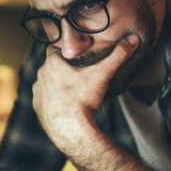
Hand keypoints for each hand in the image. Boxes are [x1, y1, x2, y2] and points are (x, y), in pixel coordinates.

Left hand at [32, 35, 138, 151]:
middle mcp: (40, 76)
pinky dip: (53, 100)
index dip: (66, 50)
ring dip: (56, 84)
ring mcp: (37, 93)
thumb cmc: (84, 100)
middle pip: (51, 66)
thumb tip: (133, 39)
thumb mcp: (103, 74)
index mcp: (52, 63)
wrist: (71, 131)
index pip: (55, 48)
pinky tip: (64, 104)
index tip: (77, 55)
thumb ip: (118, 55)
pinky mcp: (37, 108)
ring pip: (46, 82)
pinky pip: (44, 99)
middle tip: (79, 72)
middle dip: (63, 67)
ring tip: (73, 89)